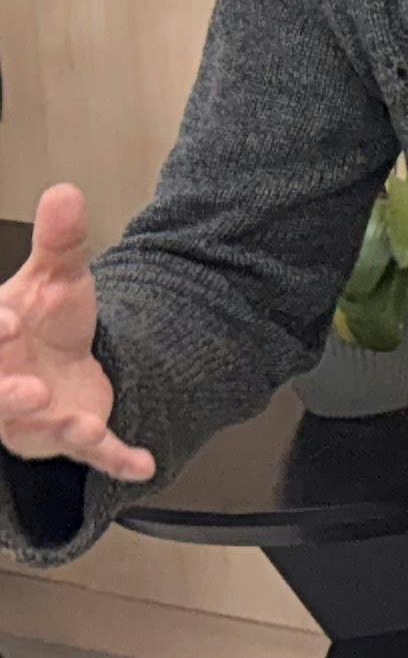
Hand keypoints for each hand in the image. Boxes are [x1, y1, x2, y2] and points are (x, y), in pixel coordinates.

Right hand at [0, 184, 155, 481]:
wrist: (62, 357)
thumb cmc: (41, 321)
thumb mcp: (57, 277)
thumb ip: (61, 241)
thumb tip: (65, 193)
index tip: (9, 320)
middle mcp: (4, 384)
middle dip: (6, 395)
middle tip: (28, 389)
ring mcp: (35, 416)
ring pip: (36, 429)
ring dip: (56, 427)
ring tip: (77, 422)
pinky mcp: (71, 437)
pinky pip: (93, 452)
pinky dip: (117, 459)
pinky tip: (144, 464)